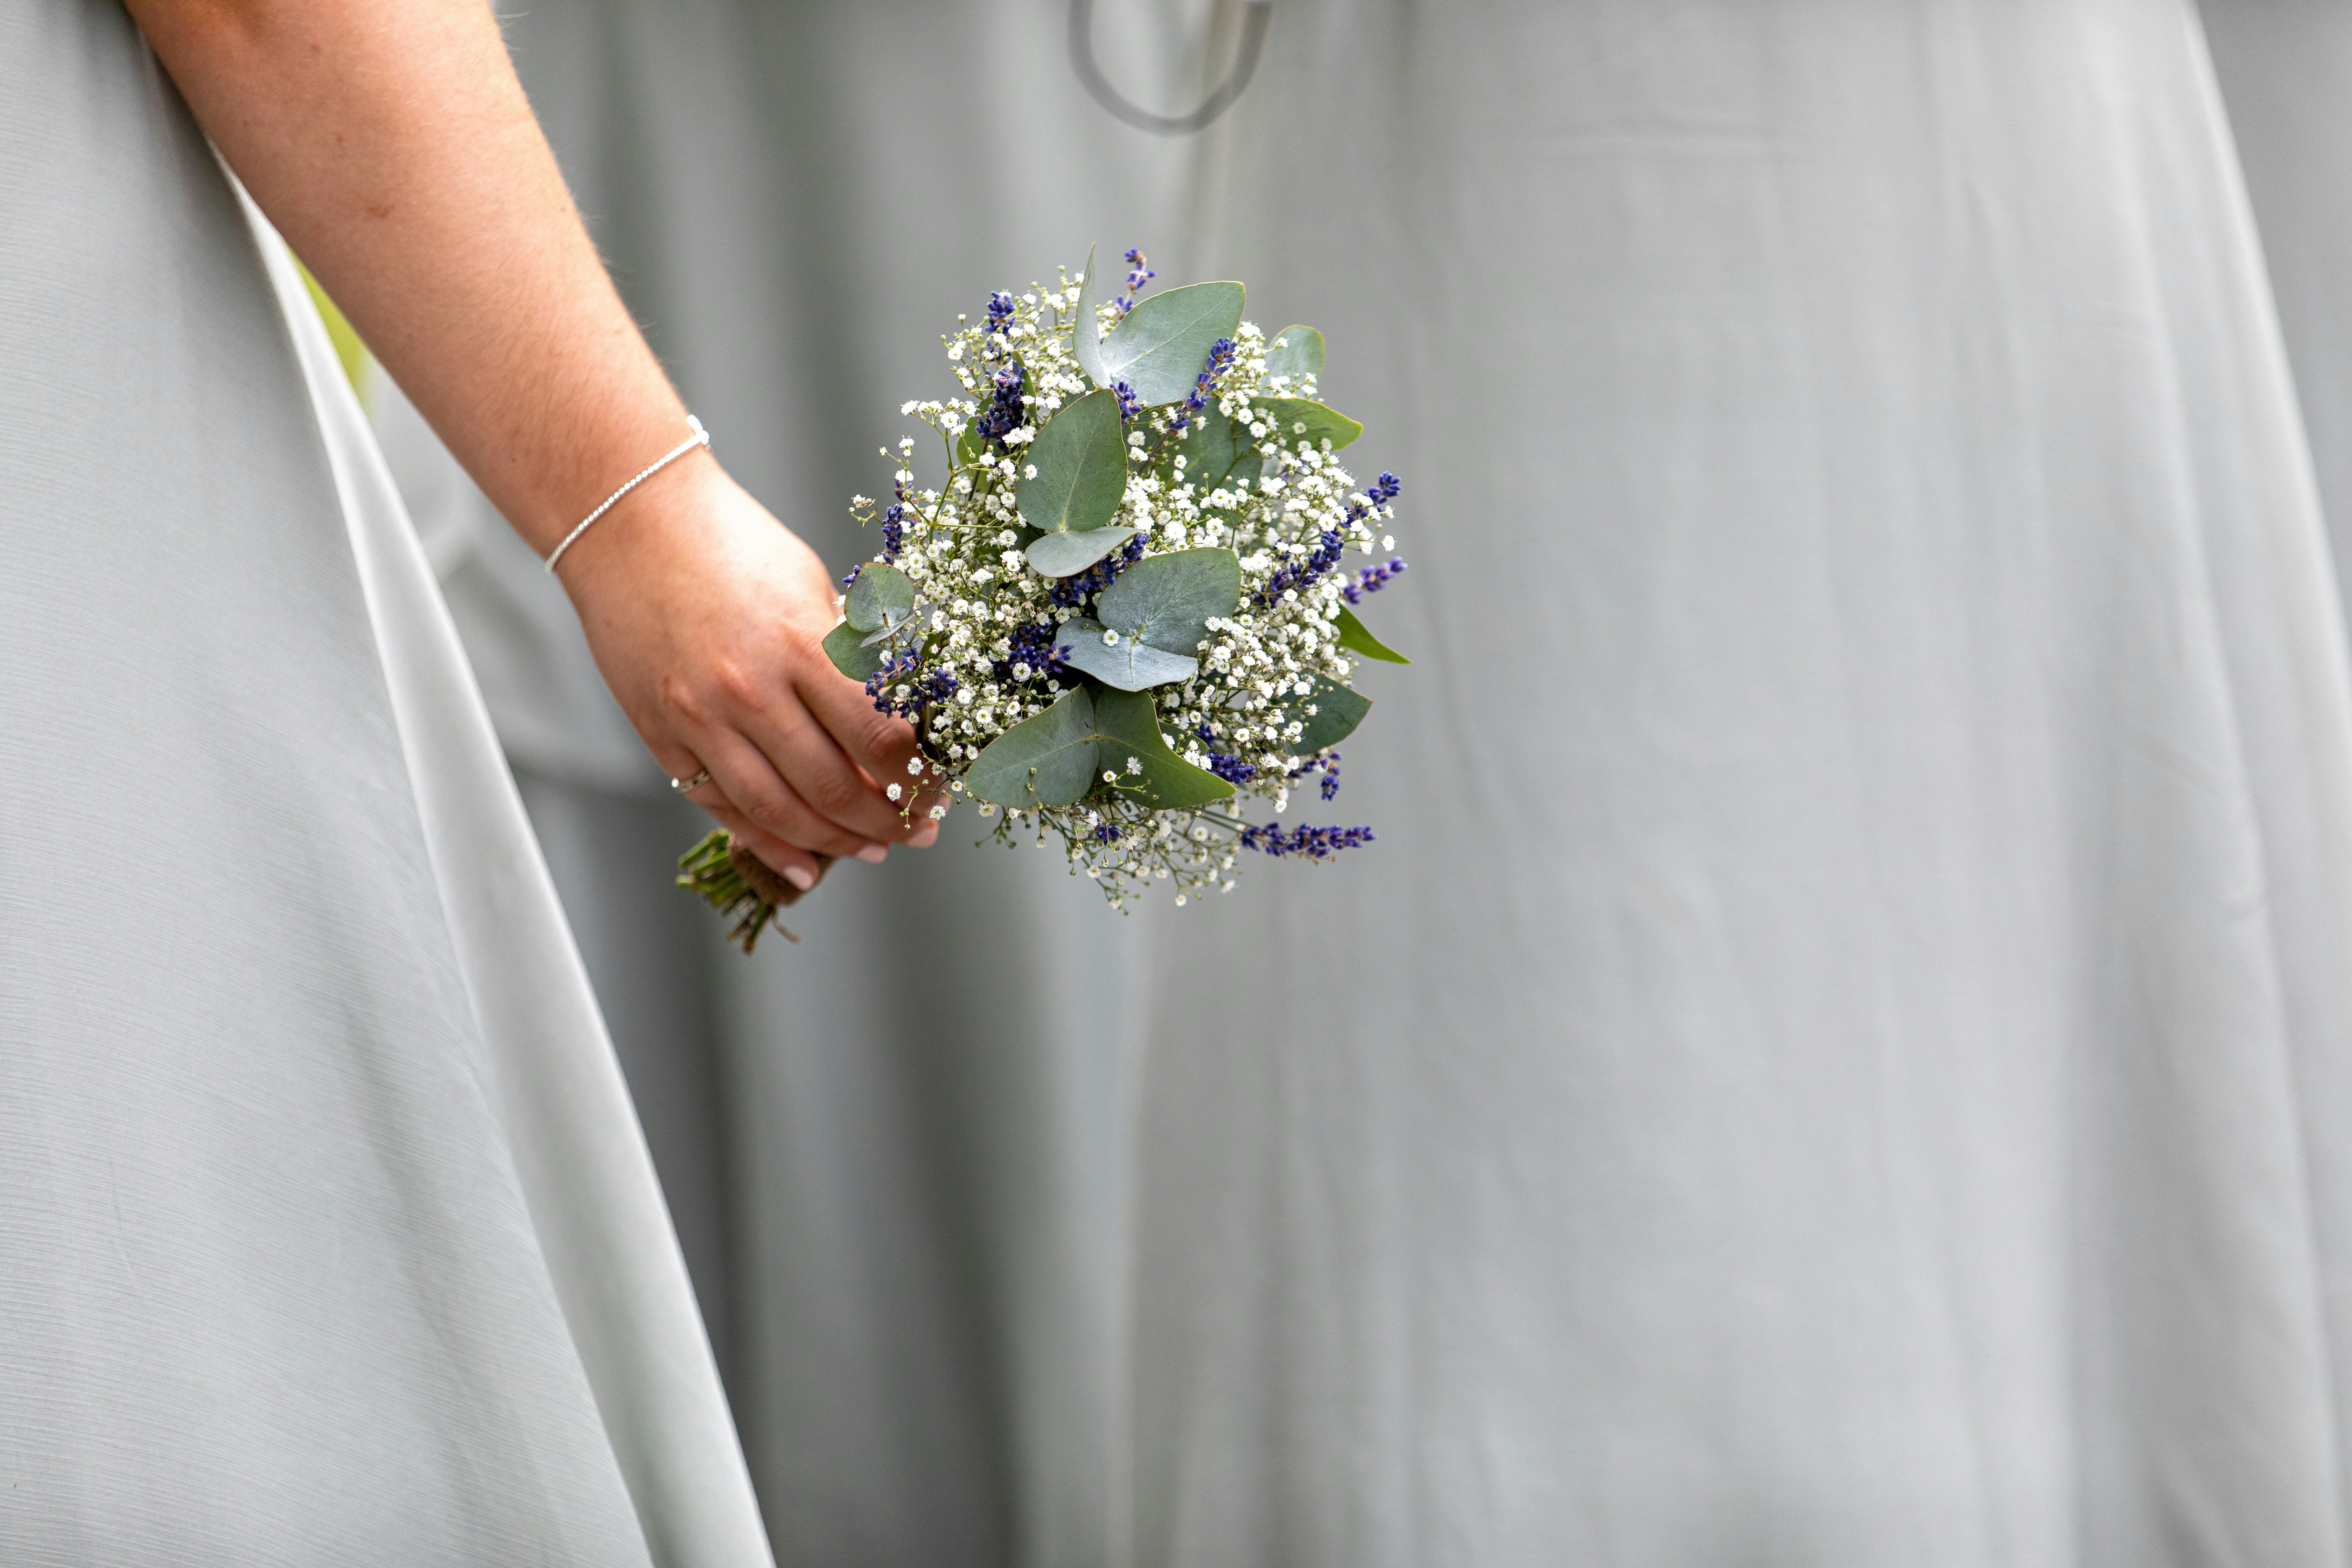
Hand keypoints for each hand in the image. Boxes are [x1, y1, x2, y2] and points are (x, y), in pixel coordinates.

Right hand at [556, 455, 945, 888]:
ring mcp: (699, 718)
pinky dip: (768, 844)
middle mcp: (748, 689)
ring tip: (875, 848)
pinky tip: (805, 864)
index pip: (879, 737)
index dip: (918, 777)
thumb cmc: (730, 544)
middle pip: (835, 787)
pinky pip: (722, 808)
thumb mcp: (812, 586)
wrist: (626, 522)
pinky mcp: (662, 735)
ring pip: (781, 812)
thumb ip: (850, 656)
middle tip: (921, 829)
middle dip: (890, 821)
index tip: (941, 788)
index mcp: (798, 643)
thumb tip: (898, 721)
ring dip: (838, 843)